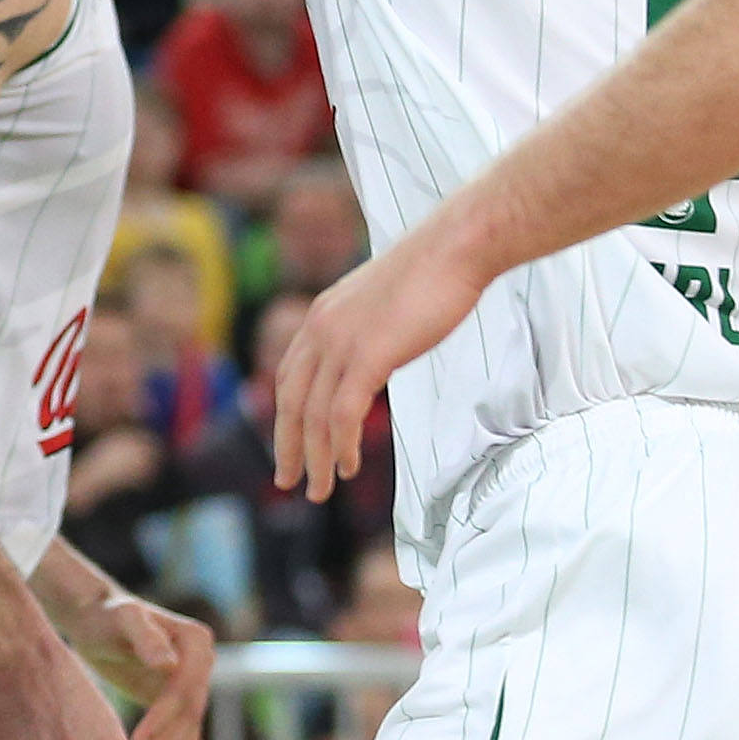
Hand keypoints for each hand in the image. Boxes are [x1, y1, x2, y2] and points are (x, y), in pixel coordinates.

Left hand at [71, 590, 222, 739]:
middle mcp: (203, 663)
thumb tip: (170, 664)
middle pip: (188, 716)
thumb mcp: (124, 618)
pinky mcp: (179, 701)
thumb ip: (145, 637)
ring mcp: (194, 684)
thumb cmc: (106, 614)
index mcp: (196, 642)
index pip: (184, 691)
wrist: (96, 617)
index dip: (162, 720)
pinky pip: (183, 737)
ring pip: (187, 732)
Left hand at [269, 227, 485, 500]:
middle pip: (291, 400)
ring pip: (313, 415)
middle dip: (288, 445)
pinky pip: (342, 415)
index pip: (290, 375)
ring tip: (320, 491)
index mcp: (321, 315)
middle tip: (289, 481)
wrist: (454, 248)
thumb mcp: (383, 304)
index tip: (289, 444)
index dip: (285, 414)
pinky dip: (341, 447)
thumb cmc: (432, 275)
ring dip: (316, 458)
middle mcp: (320, 329)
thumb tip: (374, 355)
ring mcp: (341, 342)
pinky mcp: (367, 356)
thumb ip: (368, 331)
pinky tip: (348, 468)